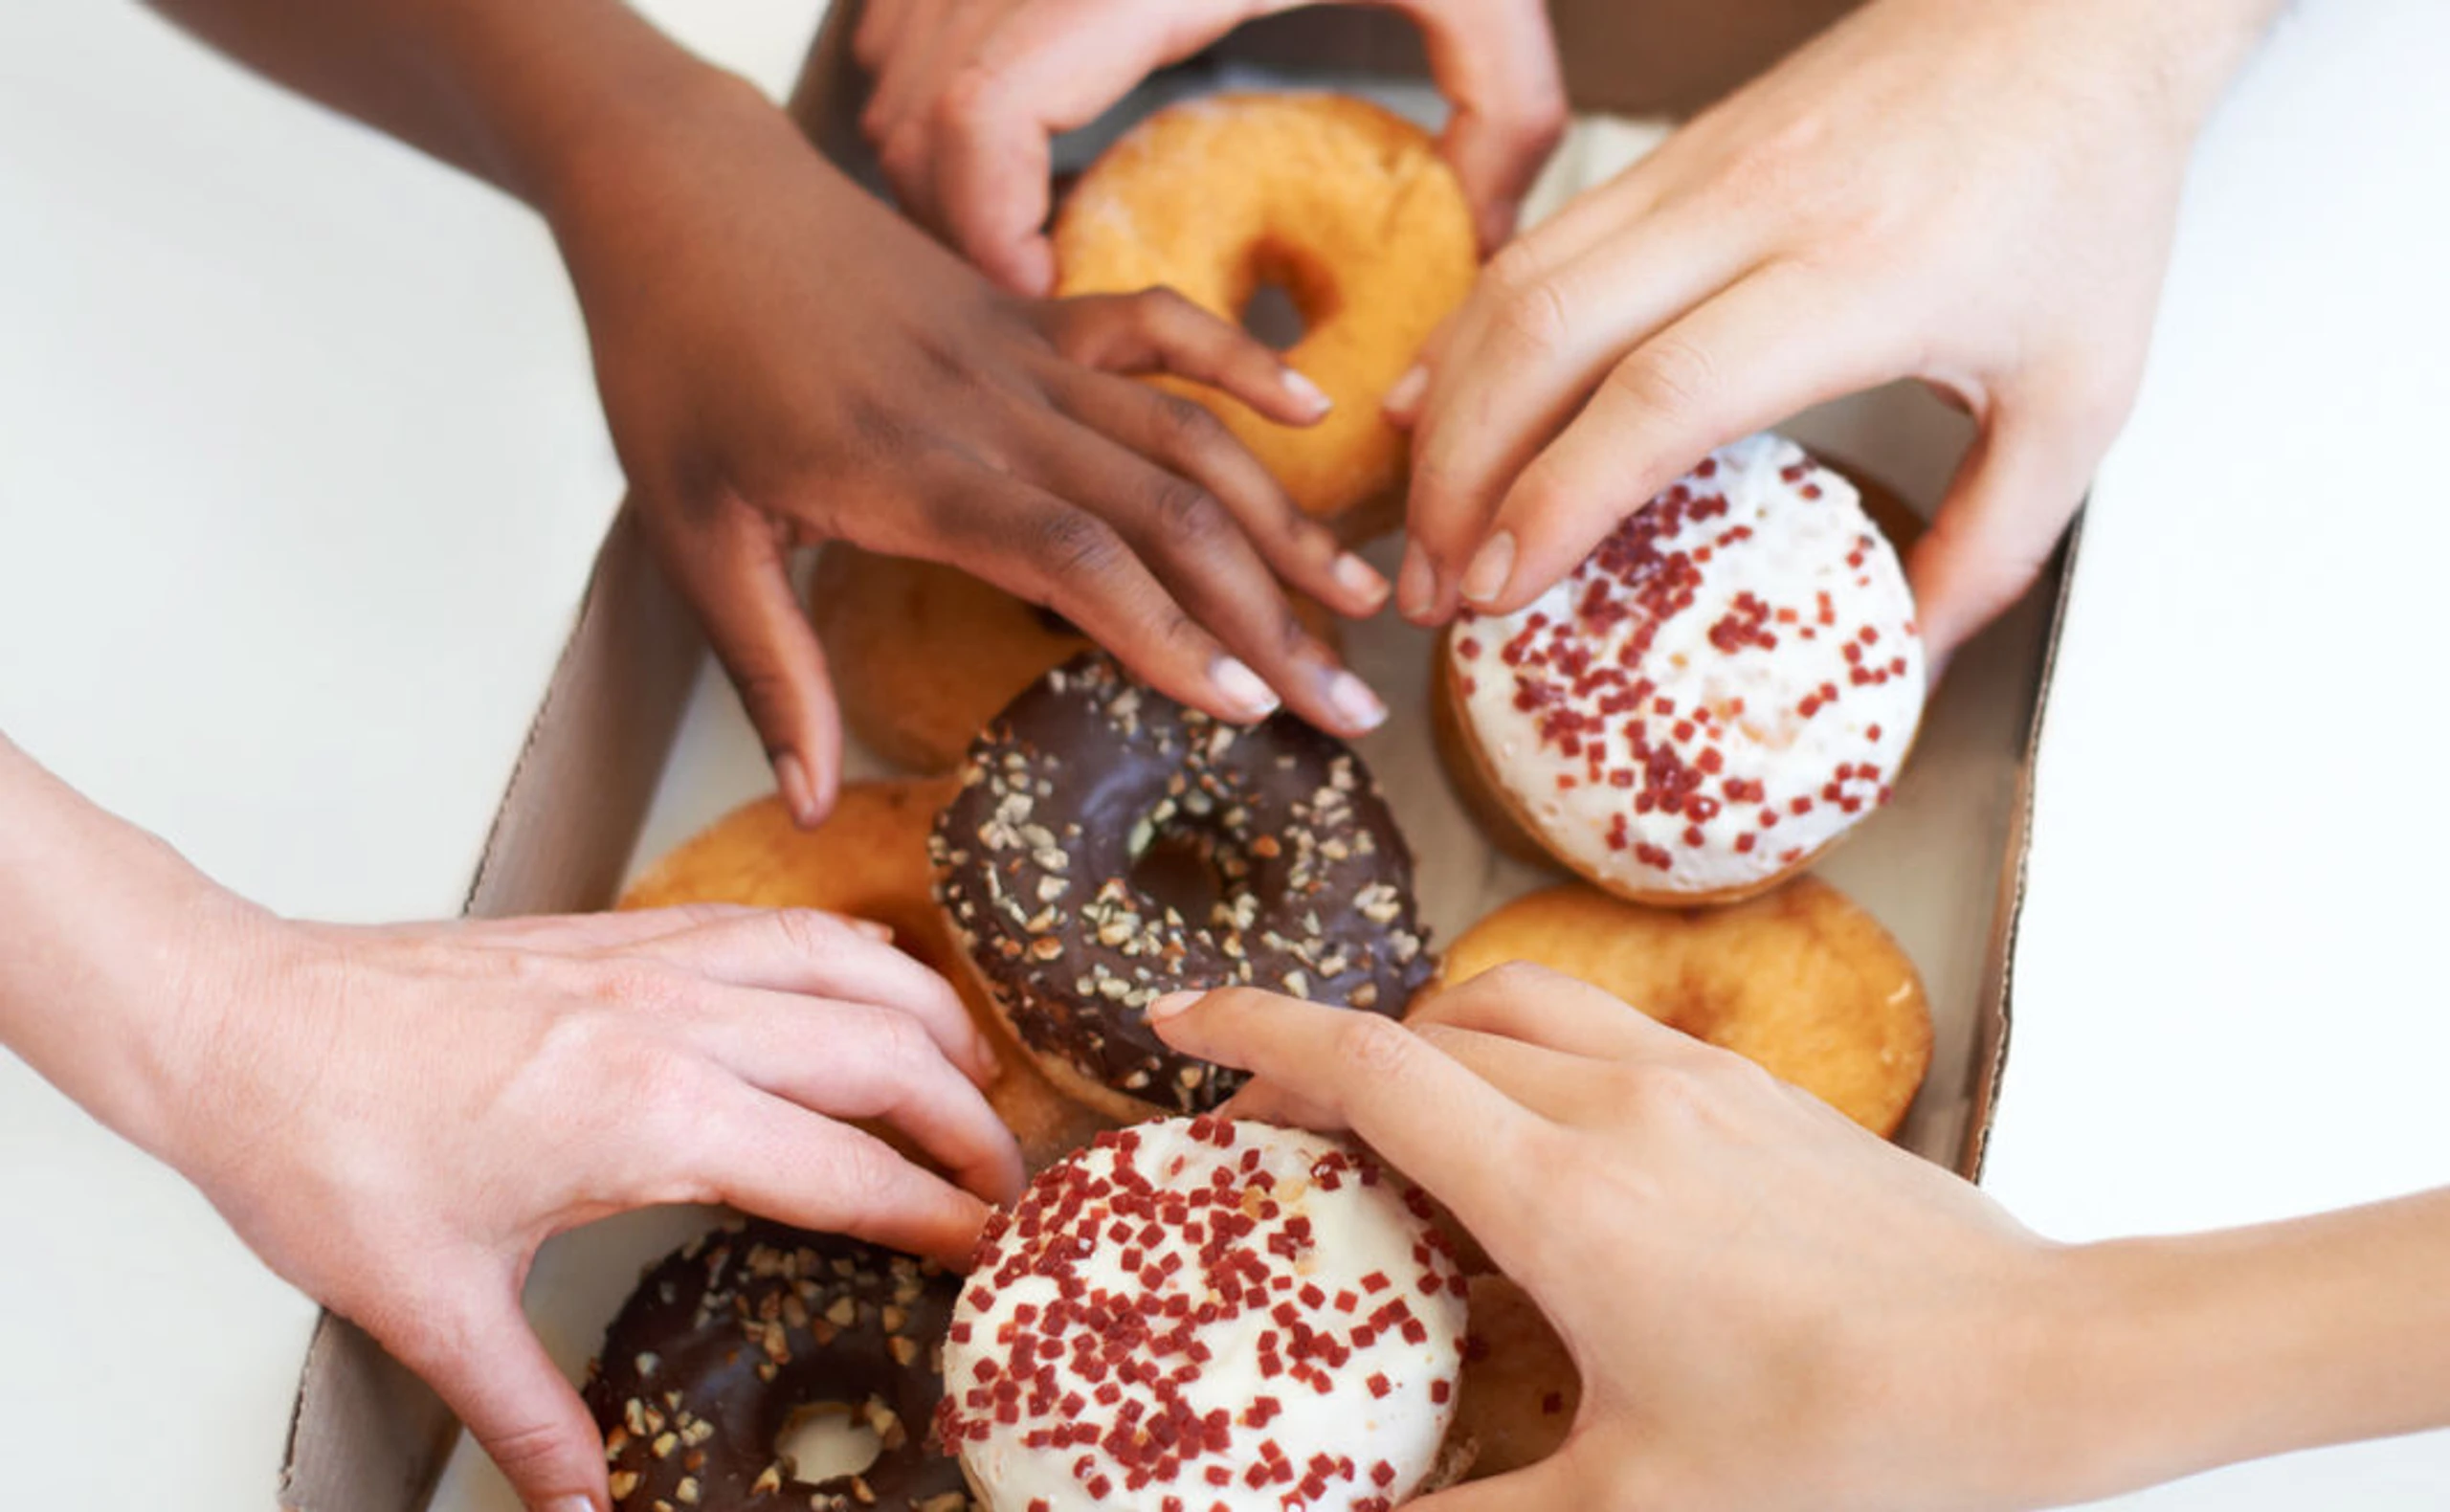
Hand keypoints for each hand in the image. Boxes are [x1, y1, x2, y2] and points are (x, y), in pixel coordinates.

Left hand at [165, 900, 1020, 1511]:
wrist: (236, 1021)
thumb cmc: (321, 1148)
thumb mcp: (431, 1305)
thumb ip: (528, 1417)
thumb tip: (580, 1511)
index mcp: (650, 1114)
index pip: (846, 1171)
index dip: (935, 1215)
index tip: (992, 1249)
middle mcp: (676, 1021)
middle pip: (883, 1054)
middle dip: (969, 1120)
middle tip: (1011, 1181)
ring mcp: (653, 961)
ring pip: (848, 967)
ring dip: (931, 1020)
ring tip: (978, 1073)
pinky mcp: (620, 934)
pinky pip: (778, 926)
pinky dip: (851, 955)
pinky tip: (868, 980)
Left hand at [545, 77, 1392, 823]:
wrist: (675, 194)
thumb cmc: (673, 368)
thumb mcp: (689, 533)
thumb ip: (768, 672)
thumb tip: (808, 810)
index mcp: (906, 468)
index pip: (1076, 557)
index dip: (1171, 635)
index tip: (1250, 709)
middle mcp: (990, 407)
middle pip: (1163, 511)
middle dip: (1269, 615)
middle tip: (1348, 708)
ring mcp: (1023, 349)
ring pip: (1183, 433)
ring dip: (1282, 518)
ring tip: (1364, 601)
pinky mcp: (1030, 312)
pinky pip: (1157, 327)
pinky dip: (1241, 362)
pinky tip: (1315, 414)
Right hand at [852, 0, 1565, 292]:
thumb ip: (1504, 116)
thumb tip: (1482, 253)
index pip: (981, 127)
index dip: (989, 236)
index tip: (1054, 300)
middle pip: (915, 122)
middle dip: (965, 227)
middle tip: (1055, 297)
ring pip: (893, 81)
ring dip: (948, 168)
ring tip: (1046, 225)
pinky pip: (902, 34)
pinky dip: (941, 100)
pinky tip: (1034, 137)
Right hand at [1149, 966, 2080, 1509]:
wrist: (2046, 1366)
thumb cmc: (1847, 1446)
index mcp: (1562, 1191)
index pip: (1369, 1064)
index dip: (1255, 1030)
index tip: (1175, 1014)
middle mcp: (1618, 1104)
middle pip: (1428, 1026)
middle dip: (1334, 1057)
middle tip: (1280, 1132)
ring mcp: (1698, 1084)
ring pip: (1521, 1005)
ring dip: (1437, 1037)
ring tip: (1405, 1122)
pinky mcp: (1761, 1093)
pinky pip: (1607, 1032)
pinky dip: (1534, 1055)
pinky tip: (1553, 1149)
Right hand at [1392, 0, 2277, 662]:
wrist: (2073, 13)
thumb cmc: (2084, 190)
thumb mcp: (2080, 392)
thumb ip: (1995, 542)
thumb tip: (1912, 662)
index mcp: (1863, 274)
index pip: (1665, 392)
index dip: (1562, 499)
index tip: (1504, 589)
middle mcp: (1760, 208)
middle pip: (1548, 338)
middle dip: (1461, 479)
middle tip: (1433, 590)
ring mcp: (1700, 169)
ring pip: (1517, 285)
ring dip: (1445, 414)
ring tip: (1422, 527)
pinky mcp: (1673, 154)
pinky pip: (1534, 246)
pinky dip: (1465, 338)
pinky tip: (1430, 409)